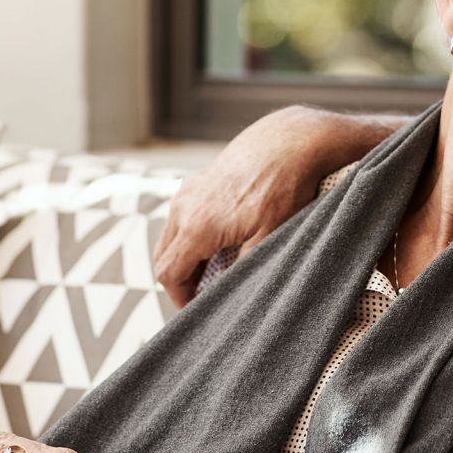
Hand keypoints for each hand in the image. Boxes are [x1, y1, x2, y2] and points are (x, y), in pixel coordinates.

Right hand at [153, 106, 402, 306]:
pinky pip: (183, 217)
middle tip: (205, 296)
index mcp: (196, 226)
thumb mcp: (268, 238)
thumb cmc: (282, 189)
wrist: (289, 141)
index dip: (179, 299)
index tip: (197, 311)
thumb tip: (229, 298)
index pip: (168, 274)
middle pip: (164, 257)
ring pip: (172, 236)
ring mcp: (188, 191)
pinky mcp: (198, 181)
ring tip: (215, 271)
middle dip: (181, 280)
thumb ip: (242, 270)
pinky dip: (191, 236)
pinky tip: (219, 242)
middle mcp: (184, 207)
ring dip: (186, 257)